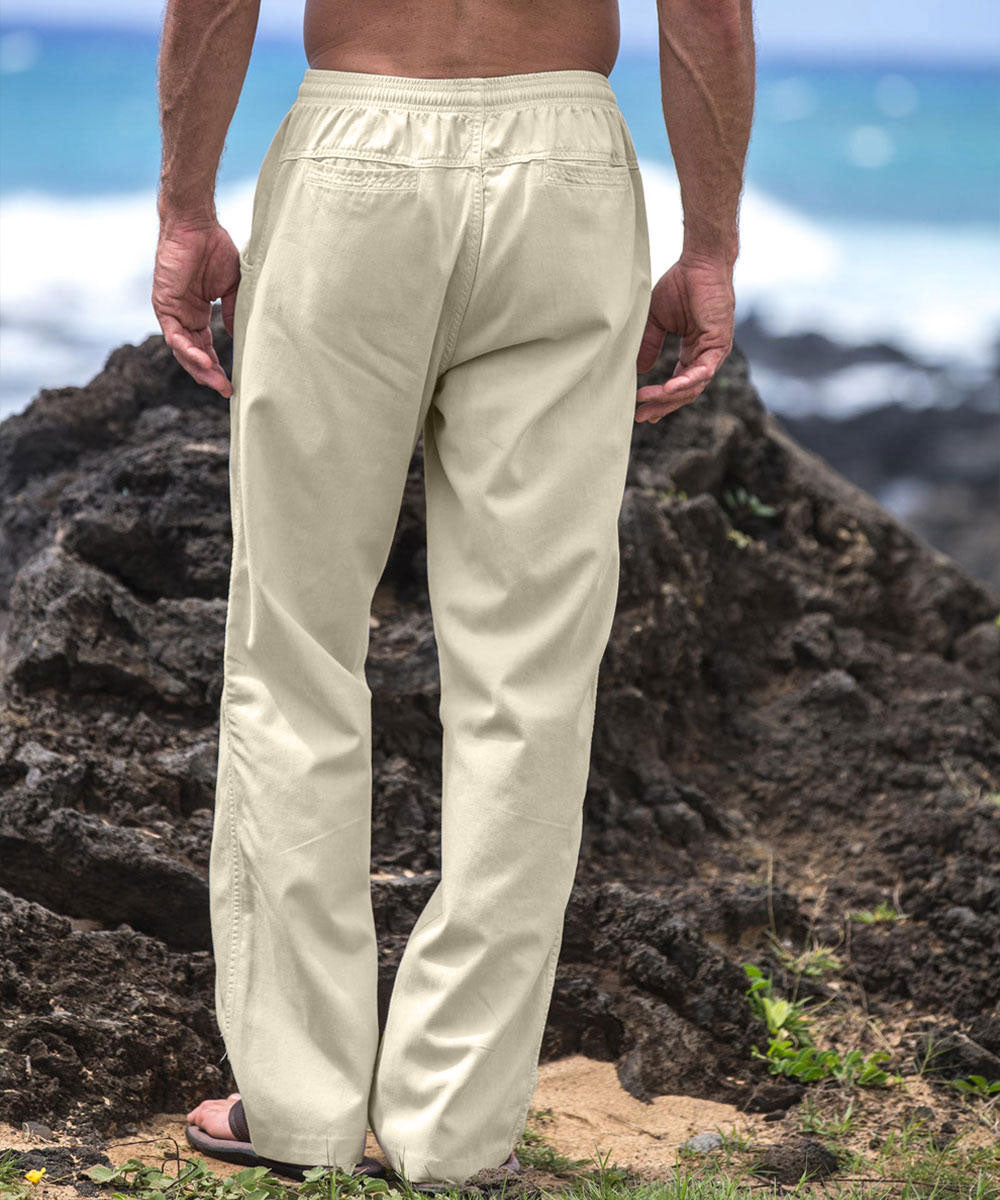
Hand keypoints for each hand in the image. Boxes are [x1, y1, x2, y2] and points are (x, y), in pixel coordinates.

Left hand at [152, 217, 240, 397]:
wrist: (197, 225)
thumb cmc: (215, 249)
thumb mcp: (231, 288)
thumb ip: (233, 312)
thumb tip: (239, 336)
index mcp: (197, 314)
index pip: (205, 348)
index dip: (218, 367)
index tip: (232, 383)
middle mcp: (182, 316)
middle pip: (193, 355)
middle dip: (209, 374)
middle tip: (226, 390)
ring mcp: (171, 312)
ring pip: (182, 350)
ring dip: (198, 367)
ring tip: (216, 380)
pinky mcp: (163, 304)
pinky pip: (174, 335)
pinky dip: (187, 349)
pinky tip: (203, 361)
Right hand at [634, 251, 734, 422]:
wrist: (699, 263)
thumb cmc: (680, 285)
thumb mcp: (655, 321)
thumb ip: (648, 345)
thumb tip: (638, 372)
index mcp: (692, 352)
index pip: (677, 384)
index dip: (659, 399)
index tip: (641, 410)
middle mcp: (705, 356)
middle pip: (685, 392)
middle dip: (662, 405)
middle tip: (642, 416)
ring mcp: (714, 352)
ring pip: (693, 386)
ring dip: (670, 397)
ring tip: (648, 403)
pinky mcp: (720, 344)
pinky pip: (704, 371)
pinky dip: (686, 382)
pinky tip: (668, 389)